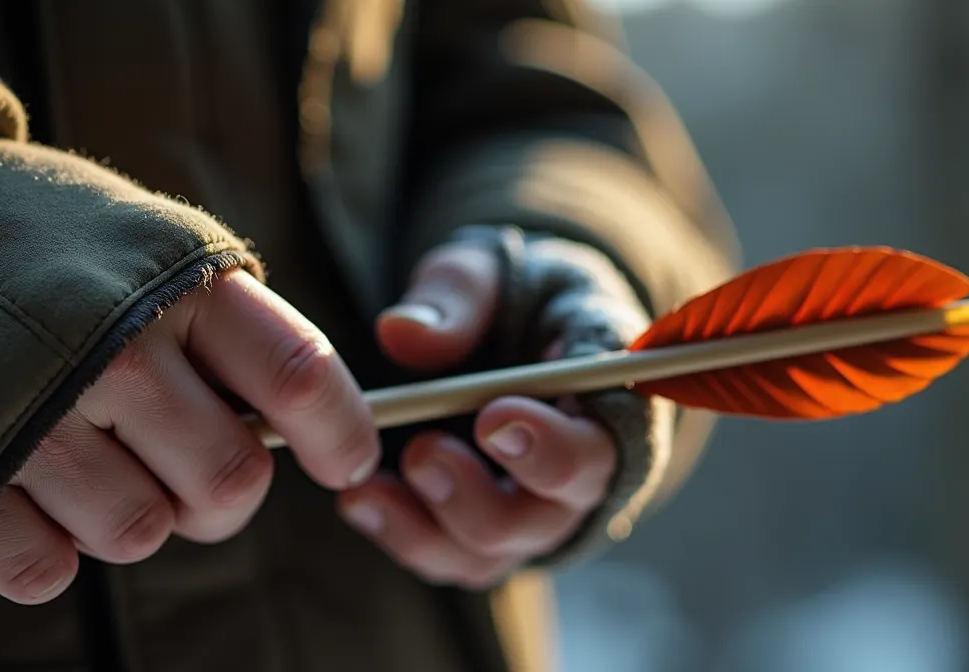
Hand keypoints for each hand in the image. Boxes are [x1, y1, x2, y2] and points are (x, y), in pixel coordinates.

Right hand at [0, 269, 380, 603]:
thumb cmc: (45, 245)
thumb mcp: (150, 250)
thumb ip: (225, 327)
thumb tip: (303, 424)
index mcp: (179, 286)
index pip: (299, 378)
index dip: (342, 435)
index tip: (349, 463)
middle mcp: (115, 351)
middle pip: (230, 482)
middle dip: (223, 500)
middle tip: (191, 474)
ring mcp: (33, 418)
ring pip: (140, 534)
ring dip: (130, 517)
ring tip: (86, 459)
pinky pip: (45, 570)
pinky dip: (46, 548)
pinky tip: (26, 489)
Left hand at [338, 231, 649, 588]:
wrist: (516, 325)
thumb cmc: (517, 292)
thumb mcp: (495, 269)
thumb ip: (459, 294)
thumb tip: (401, 333)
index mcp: (607, 403)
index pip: (598, 448)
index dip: (551, 447)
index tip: (493, 418)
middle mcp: (579, 474)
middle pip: (540, 518)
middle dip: (476, 496)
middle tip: (423, 452)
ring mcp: (533, 512)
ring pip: (489, 552)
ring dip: (427, 528)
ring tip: (366, 489)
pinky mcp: (485, 533)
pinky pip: (449, 558)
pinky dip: (401, 536)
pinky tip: (360, 501)